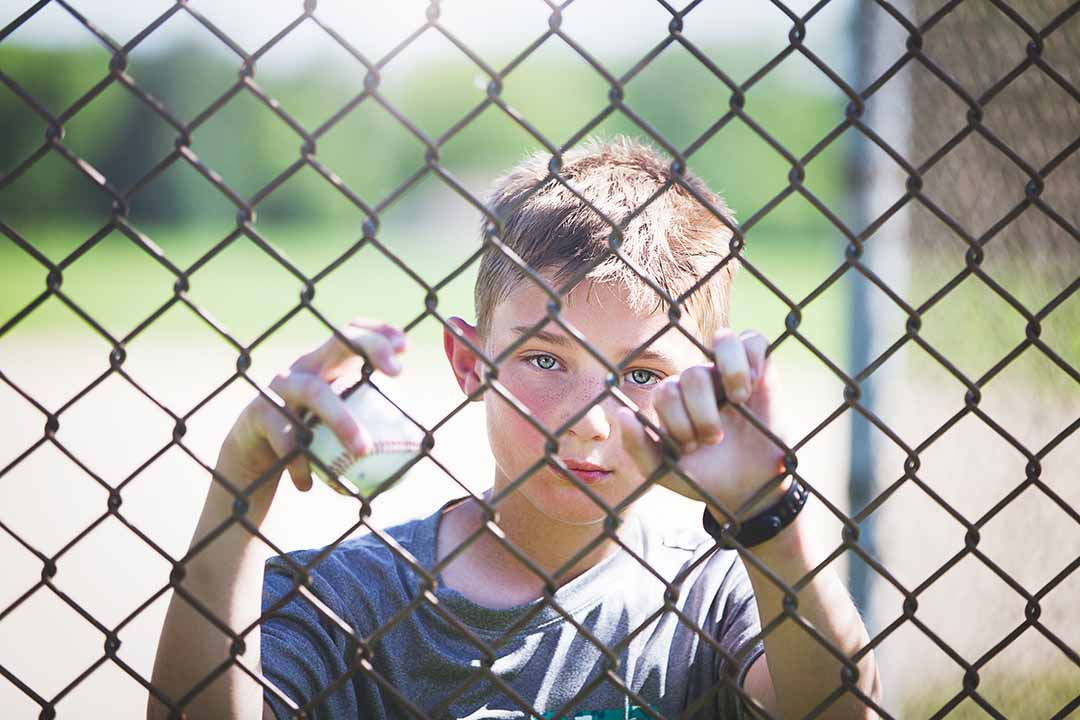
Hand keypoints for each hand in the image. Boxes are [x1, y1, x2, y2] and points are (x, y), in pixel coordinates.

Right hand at [214, 318, 406, 522]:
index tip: (405, 347)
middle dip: (370, 347)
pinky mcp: (257, 414)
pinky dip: (299, 463)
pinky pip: (283, 437)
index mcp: (325, 366)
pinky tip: (309, 484)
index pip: (352, 332)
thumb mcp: (336, 425)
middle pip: (337, 344)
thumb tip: (418, 446)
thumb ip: (368, 425)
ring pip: (314, 391)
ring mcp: (278, 388)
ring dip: (342, 420)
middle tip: (398, 373)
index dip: (378, 332)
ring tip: (364, 450)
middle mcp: (303, 368)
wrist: (250, 456)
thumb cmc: (308, 439)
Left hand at [616, 328, 786, 518]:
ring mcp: (729, 373)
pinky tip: (752, 386)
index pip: (666, 392)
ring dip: (731, 376)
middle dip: (703, 414)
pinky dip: (751, 357)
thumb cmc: (703, 477)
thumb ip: (637, 447)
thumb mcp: (665, 472)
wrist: (748, 490)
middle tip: (714, 440)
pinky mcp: (760, 370)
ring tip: (739, 402)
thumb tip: (621, 413)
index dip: (677, 422)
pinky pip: (753, 340)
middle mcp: (699, 381)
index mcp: (674, 400)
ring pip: (722, 342)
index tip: (691, 447)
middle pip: (693, 374)